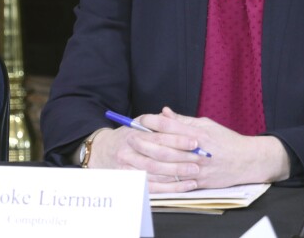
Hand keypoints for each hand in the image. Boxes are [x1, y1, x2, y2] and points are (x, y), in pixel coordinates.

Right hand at [88, 115, 203, 193]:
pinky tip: (187, 185)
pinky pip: (154, 186)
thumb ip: (156, 121)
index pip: (158, 136)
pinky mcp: (131, 180)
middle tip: (198, 158)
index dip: (178, 139)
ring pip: (156, 172)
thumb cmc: (128, 137)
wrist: (104, 152)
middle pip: (158, 155)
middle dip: (181, 157)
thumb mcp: (139, 124)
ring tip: (195, 171)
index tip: (195, 141)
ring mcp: (127, 166)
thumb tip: (171, 115)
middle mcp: (128, 150)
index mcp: (133, 133)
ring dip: (178, 173)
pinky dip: (172, 187)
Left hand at [140, 107, 290, 189]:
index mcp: (198, 134)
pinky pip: (174, 183)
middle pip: (163, 147)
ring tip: (130, 157)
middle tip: (128, 138)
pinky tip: (145, 176)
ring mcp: (197, 169)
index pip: (169, 126)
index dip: (151, 121)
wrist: (248, 161)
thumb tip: (164, 112)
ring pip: (165, 166)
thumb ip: (183, 120)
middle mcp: (196, 151)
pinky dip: (158, 180)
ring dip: (145, 161)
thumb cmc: (226, 140)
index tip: (139, 119)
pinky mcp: (198, 183)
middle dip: (143, 142)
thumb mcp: (206, 124)